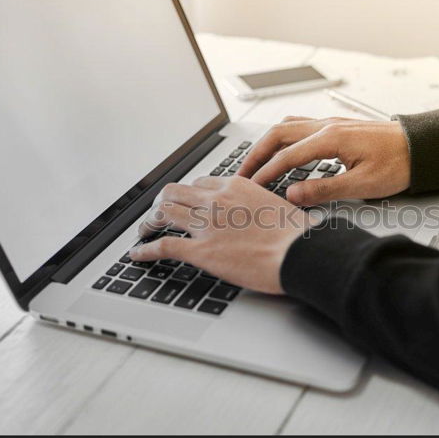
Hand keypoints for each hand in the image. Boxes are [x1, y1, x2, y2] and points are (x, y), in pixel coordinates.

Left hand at [129, 176, 314, 293]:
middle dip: (162, 202)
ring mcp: (206, 225)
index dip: (189, 193)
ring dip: (149, 222)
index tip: (186, 201)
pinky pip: (163, 245)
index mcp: (236, 187)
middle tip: (158, 212)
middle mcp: (216, 200)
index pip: (201, 182)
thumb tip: (260, 214)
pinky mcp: (201, 251)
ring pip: (163, 213)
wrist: (301, 253)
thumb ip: (259, 205)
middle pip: (175, 193)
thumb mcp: (278, 206)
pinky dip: (145, 250)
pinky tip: (137, 254)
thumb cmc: (298, 234)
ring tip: (144, 230)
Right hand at [237, 116, 410, 205]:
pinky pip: (300, 126)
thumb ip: (323, 190)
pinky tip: (282, 149)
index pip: (286, 156)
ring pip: (287, 126)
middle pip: (278, 134)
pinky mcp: (337, 127)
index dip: (265, 173)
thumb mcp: (362, 185)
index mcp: (330, 138)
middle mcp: (326, 126)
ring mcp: (331, 123)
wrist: (423, 147)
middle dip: (256, 153)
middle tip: (241, 173)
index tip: (250, 187)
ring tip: (255, 162)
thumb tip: (292, 194)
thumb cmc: (398, 164)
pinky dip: (283, 138)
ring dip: (267, 143)